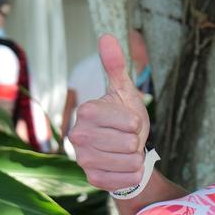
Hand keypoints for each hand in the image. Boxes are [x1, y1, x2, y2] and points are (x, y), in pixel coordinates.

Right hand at [69, 34, 150, 190]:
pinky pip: (127, 179)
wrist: (124, 150)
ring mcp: (83, 159)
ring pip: (131, 161)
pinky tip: (125, 168)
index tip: (128, 121)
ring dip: (136, 157)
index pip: (130, 121)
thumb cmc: (124, 118)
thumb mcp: (124, 90)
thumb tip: (106, 36)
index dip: (136, 122)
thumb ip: (115, 65)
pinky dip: (134, 174)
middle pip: (130, 142)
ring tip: (125, 152)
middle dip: (137, 141)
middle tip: (128, 138)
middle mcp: (77, 135)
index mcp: (86, 111)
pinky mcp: (92, 179)